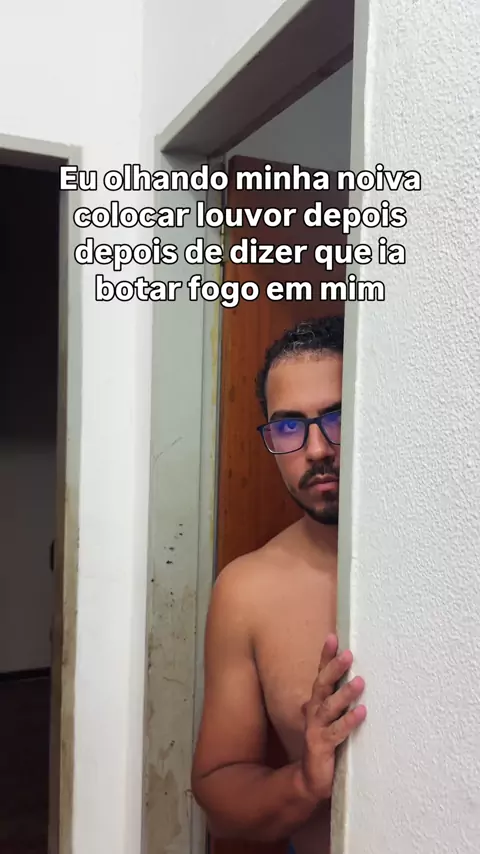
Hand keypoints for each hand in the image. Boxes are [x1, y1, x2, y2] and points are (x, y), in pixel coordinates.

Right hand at [299, 634, 365, 801]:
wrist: (309, 778)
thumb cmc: (323, 744)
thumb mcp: (327, 719)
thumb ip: (333, 700)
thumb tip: (346, 678)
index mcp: (317, 703)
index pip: (322, 675)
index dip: (326, 656)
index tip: (333, 637)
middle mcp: (314, 712)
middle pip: (322, 686)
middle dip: (334, 668)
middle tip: (348, 654)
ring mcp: (316, 729)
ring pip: (329, 707)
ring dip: (345, 694)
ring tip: (360, 682)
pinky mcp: (321, 746)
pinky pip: (337, 732)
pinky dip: (349, 721)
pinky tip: (362, 713)